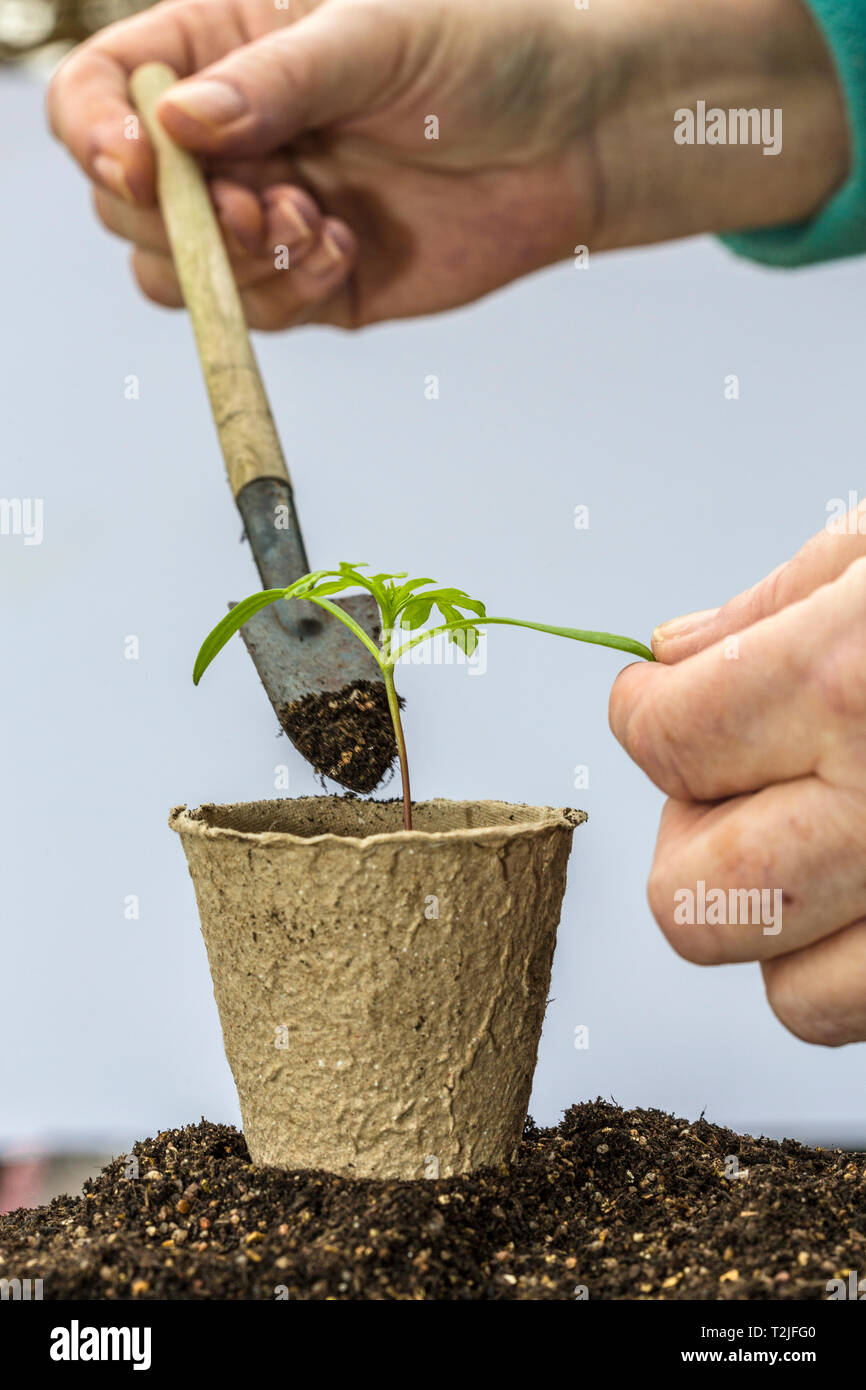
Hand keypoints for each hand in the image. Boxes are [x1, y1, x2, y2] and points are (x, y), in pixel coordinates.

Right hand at [47, 0, 846, 329]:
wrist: (574, 140)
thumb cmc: (485, 53)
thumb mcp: (377, 36)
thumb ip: (276, 80)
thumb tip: (177, 127)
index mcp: (221, 51)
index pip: (105, 91)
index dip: (96, 132)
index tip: (141, 165)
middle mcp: (231, 139)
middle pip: (127, 201)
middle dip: (179, 217)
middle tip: (260, 205)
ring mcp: (265, 215)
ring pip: (179, 272)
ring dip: (229, 266)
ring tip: (310, 225)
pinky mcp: (311, 283)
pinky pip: (257, 313)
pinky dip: (289, 292)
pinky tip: (346, 251)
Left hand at [609, 503, 865, 1046]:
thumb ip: (783, 607)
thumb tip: (679, 655)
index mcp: (848, 683)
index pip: (662, 740)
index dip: (646, 713)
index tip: (660, 700)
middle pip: (691, 898)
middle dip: (688, 839)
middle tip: (734, 783)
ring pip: (788, 993)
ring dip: (768, 925)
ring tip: (808, 845)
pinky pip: (857, 1011)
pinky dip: (842, 964)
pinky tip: (858, 887)